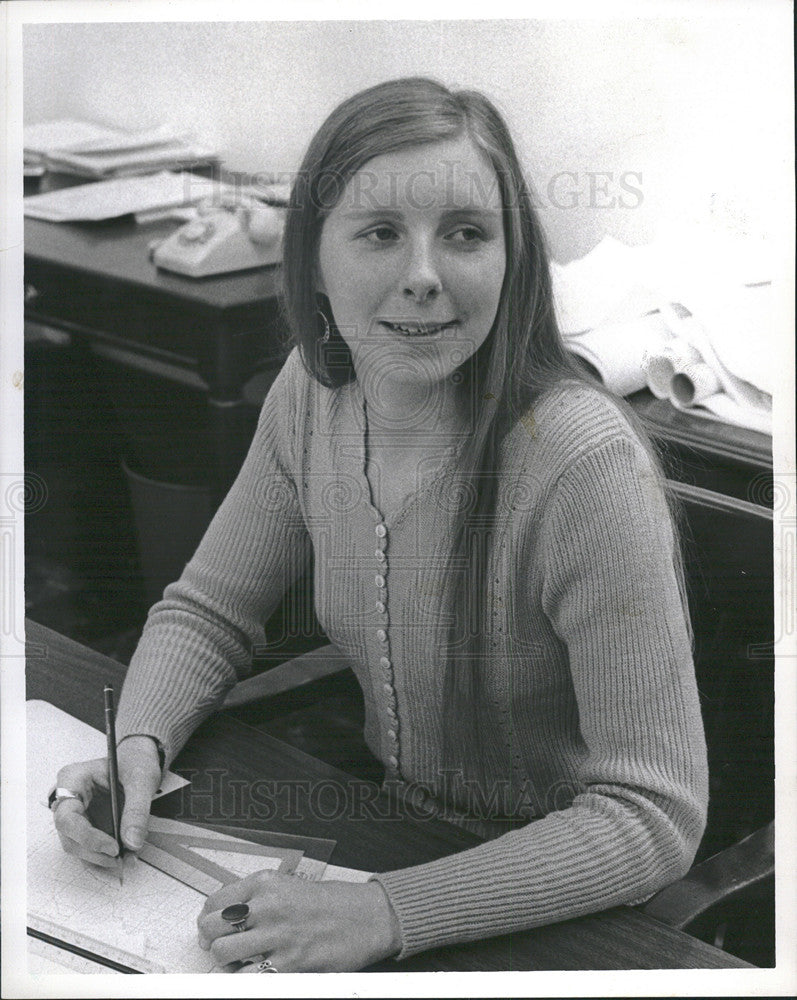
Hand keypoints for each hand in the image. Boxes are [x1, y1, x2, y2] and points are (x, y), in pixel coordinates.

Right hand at [52, 735, 161, 866]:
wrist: (139, 761)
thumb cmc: (135, 762)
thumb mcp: (141, 779)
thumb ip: (137, 810)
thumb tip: (131, 842)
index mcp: (73, 779)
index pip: (67, 817)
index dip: (87, 837)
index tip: (113, 847)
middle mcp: (68, 799)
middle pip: (70, 836)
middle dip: (96, 852)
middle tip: (123, 858)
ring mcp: (76, 814)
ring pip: (78, 846)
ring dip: (101, 857)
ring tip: (129, 857)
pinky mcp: (86, 825)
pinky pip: (90, 846)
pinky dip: (106, 855)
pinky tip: (125, 855)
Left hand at [197, 871, 401, 971]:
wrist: (366, 917)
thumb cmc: (330, 903)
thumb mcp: (288, 885)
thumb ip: (256, 897)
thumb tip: (222, 915)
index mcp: (266, 882)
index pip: (215, 901)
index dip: (207, 918)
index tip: (210, 927)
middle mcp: (269, 905)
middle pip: (212, 927)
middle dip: (211, 940)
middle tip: (220, 945)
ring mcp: (278, 935)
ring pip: (223, 953)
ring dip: (227, 961)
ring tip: (240, 960)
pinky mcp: (289, 963)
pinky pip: (248, 977)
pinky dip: (246, 978)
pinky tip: (256, 972)